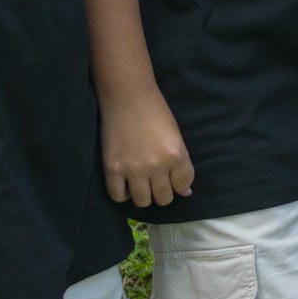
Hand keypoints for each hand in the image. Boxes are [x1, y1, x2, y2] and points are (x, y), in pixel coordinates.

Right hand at [99, 87, 194, 207]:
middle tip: (158, 184)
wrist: (128, 97)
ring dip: (145, 196)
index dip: (181, 186)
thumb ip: (181, 163)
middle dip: (163, 193)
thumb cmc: (155, 112)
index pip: (183, 185)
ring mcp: (133, 169)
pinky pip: (118, 196)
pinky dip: (123, 194)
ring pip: (143, 202)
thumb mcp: (175, 136)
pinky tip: (126, 185)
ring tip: (142, 185)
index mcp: (176, 154)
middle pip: (164, 197)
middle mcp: (156, 165)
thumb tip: (185, 191)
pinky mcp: (112, 169)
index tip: (175, 182)